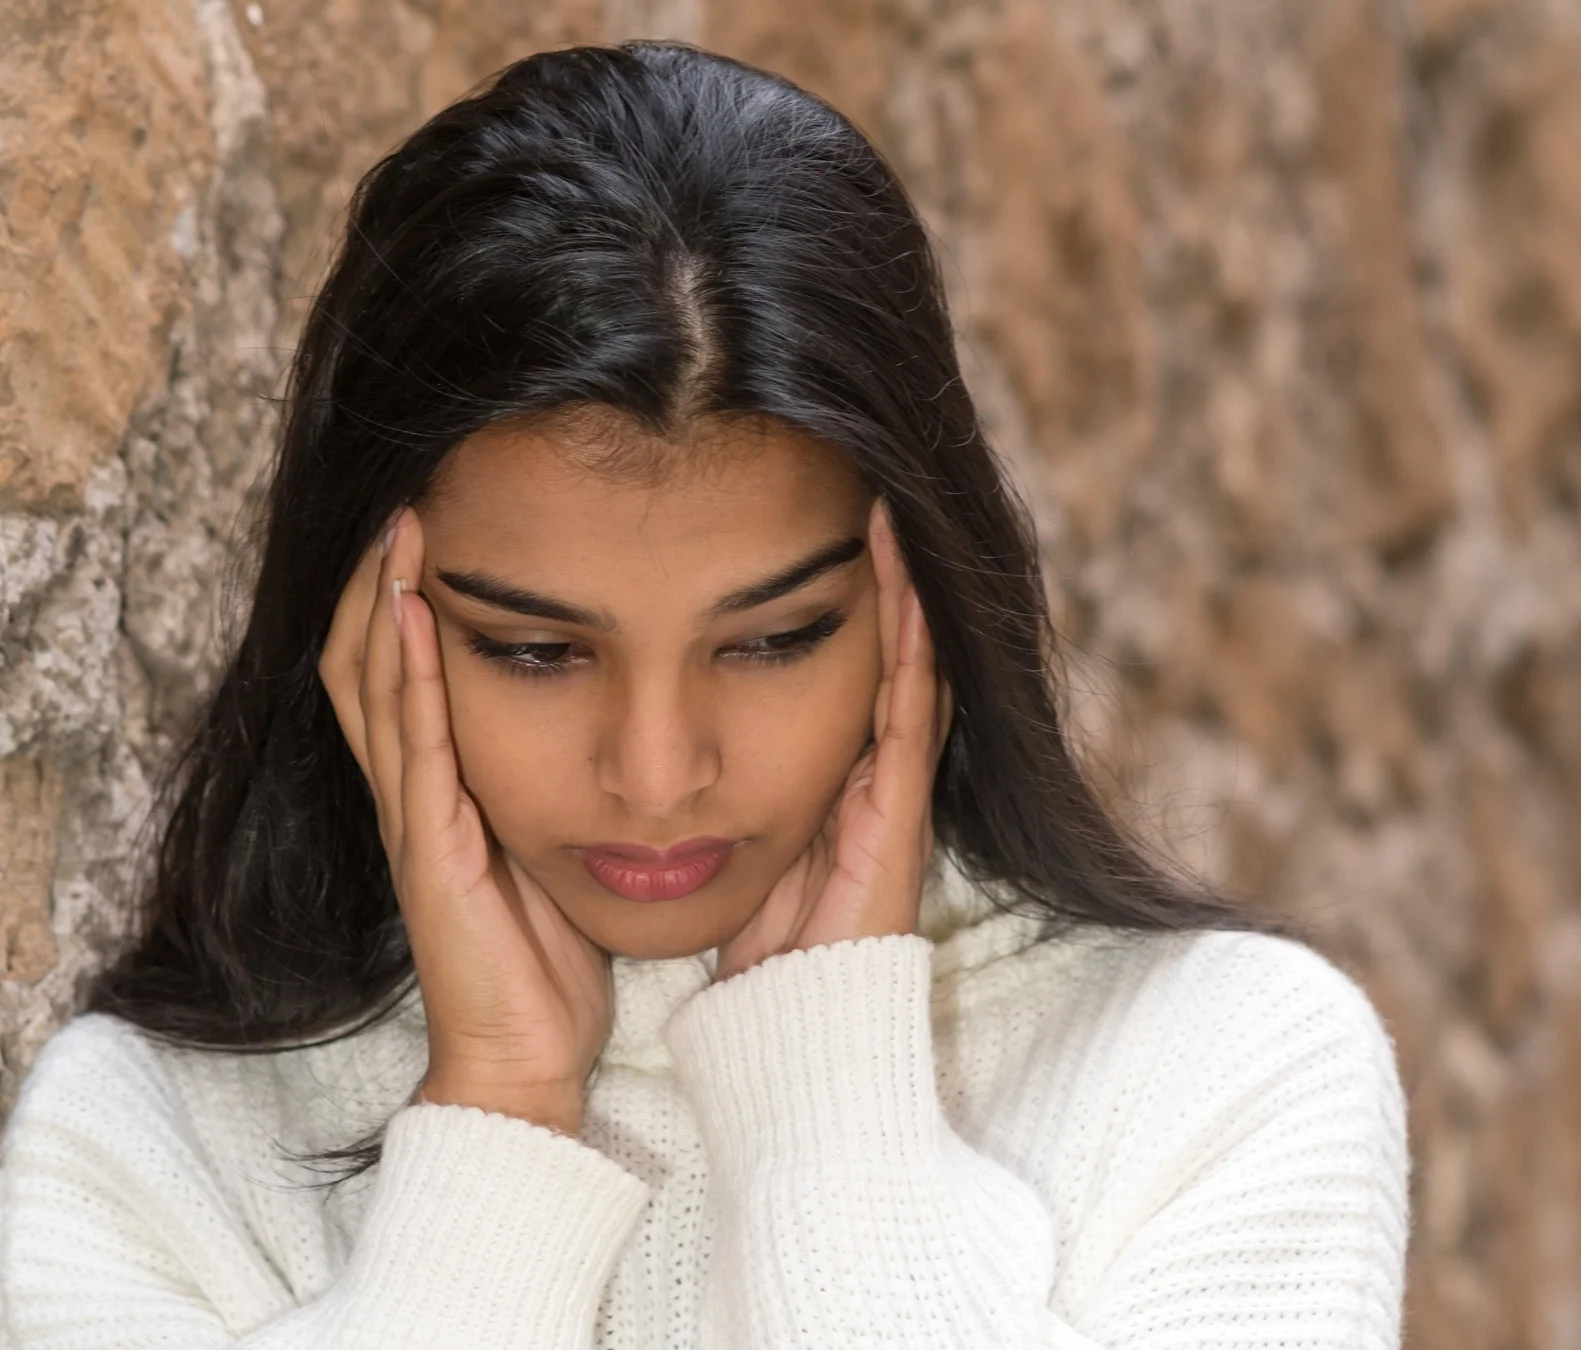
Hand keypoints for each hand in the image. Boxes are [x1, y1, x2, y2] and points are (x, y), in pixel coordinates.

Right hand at [317, 508, 612, 1136]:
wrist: (526, 1059)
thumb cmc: (547, 963)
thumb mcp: (553, 850)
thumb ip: (555, 789)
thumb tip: (603, 724)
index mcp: (441, 791)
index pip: (396, 673)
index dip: (399, 597)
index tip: (429, 521)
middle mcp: (414, 795)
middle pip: (362, 662)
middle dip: (377, 579)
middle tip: (403, 499)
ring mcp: (415, 819)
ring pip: (372, 688)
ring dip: (382, 603)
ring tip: (400, 528)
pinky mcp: (430, 847)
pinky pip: (413, 744)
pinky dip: (406, 673)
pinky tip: (412, 614)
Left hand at [713, 498, 952, 982]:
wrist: (792, 1035)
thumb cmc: (756, 961)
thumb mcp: (735, 857)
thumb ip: (722, 802)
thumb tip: (671, 756)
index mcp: (834, 788)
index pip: (846, 679)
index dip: (841, 609)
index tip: (819, 538)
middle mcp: (872, 782)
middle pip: (885, 660)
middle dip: (883, 584)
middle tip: (867, 499)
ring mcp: (891, 794)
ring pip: (908, 669)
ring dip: (901, 591)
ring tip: (886, 514)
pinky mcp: (897, 814)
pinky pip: (909, 708)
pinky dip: (909, 641)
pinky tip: (900, 582)